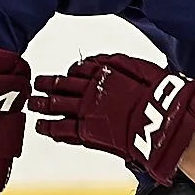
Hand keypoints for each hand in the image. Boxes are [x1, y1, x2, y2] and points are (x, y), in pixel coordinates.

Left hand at [28, 53, 194, 184]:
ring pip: (57, 106)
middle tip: (37, 84)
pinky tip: (42, 127)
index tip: (65, 74)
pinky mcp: (88, 133)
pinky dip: (50, 128)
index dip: (70, 72)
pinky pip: (63, 130)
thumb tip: (97, 61)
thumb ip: (116, 63)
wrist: (161, 122)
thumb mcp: (141, 68)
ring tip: (33, 104)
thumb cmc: (158, 95)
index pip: (79, 69)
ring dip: (43, 104)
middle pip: (63, 85)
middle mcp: (91, 91)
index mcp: (104, 73)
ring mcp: (87, 112)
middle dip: (48, 85)